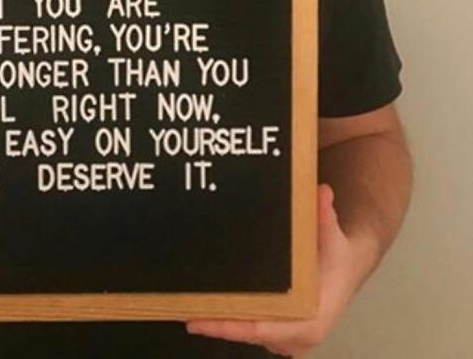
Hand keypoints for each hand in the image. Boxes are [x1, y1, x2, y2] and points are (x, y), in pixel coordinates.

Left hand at [186, 184, 366, 356]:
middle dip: (216, 324)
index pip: (263, 329)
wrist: (346, 266)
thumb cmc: (336, 254)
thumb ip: (325, 216)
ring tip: (187, 307)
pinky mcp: (280, 332)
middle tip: (184, 310)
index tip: (201, 321)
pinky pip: (250, 328)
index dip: (231, 326)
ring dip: (220, 322)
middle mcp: (298, 338)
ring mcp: (287, 338)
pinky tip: (206, 306)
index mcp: (311, 322)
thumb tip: (322, 192)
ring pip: (247, 333)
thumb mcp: (332, 233)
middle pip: (248, 335)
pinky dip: (230, 319)